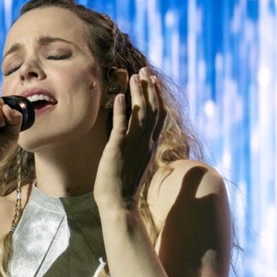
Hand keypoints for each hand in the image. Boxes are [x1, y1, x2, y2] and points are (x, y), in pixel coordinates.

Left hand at [95, 67, 165, 210]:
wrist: (119, 206)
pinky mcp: (117, 150)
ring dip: (138, 93)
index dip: (156, 96)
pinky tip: (119, 95)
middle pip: (153, 109)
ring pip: (140, 114)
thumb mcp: (135, 163)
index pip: (159, 116)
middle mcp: (146, 144)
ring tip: (134, 76)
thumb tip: (133, 137)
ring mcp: (133, 146)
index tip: (153, 81)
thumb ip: (137, 148)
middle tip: (144, 70)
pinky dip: (121, 109)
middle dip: (149, 88)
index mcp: (151, 146)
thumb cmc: (124, 188)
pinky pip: (121, 126)